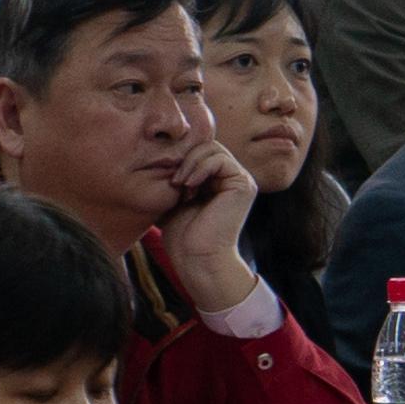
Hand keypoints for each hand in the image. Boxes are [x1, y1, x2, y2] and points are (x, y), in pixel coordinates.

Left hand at [155, 129, 263, 310]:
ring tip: (180, 185)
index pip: (200, 150)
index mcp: (218, 180)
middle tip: (174, 182)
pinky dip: (200, 167)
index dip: (182, 158)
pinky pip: (220, 159)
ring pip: (213, 148)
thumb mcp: (173, 198)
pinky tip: (189, 186)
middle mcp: (232, 178)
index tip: (169, 181)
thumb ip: (174, 176)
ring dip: (190, 163)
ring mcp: (240, 180)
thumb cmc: (183, 236)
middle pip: (207, 145)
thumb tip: (161, 155)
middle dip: (186, 158)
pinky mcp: (243, 184)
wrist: (197, 258)